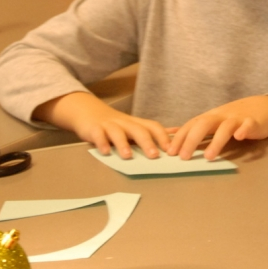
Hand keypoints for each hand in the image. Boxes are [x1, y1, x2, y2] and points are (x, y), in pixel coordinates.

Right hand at [33, 91, 170, 158]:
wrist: (90, 112)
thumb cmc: (117, 124)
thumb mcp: (136, 126)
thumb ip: (154, 131)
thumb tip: (177, 133)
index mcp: (137, 124)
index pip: (153, 127)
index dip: (163, 137)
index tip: (171, 150)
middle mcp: (125, 123)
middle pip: (138, 130)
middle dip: (147, 142)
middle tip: (153, 156)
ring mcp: (109, 125)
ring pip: (118, 133)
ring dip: (123, 144)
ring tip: (128, 156)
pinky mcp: (94, 129)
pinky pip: (98, 134)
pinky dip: (101, 143)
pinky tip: (105, 152)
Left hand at [167, 95, 267, 160]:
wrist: (264, 106)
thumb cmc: (236, 117)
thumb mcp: (215, 120)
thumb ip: (197, 127)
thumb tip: (173, 134)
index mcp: (211, 117)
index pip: (192, 124)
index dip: (180, 137)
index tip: (170, 152)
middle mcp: (222, 116)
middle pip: (204, 124)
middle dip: (192, 140)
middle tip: (183, 157)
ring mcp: (238, 118)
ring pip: (225, 127)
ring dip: (216, 141)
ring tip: (209, 157)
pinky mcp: (253, 122)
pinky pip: (248, 125)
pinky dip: (243, 130)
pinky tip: (239, 137)